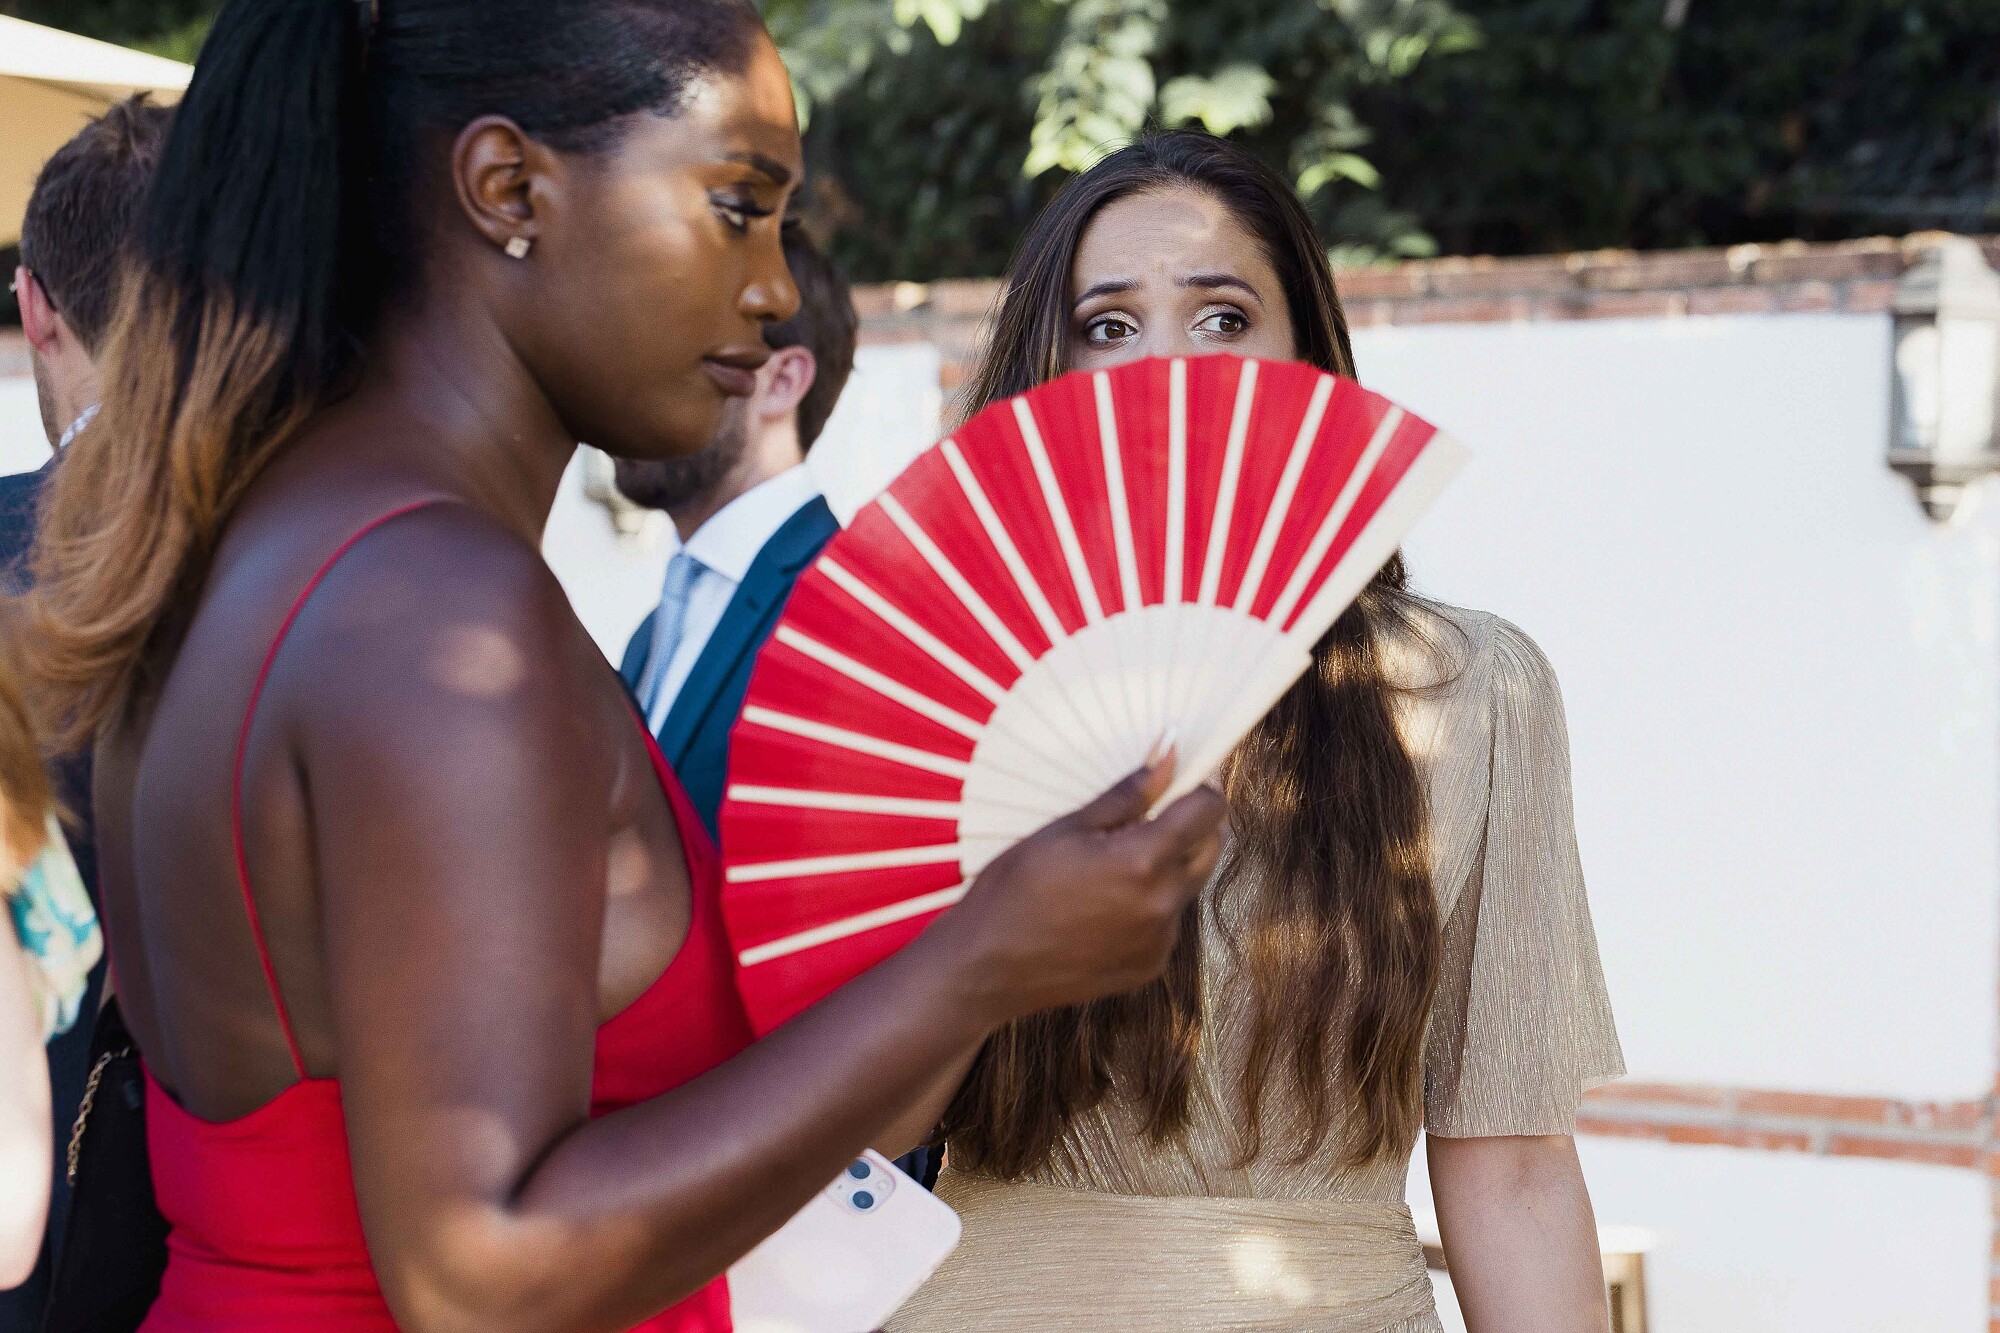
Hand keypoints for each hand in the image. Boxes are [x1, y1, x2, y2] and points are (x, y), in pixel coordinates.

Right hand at [939, 750, 1226, 1022]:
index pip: (1210, 811)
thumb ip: (1128, 794)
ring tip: (1113, 865)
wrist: (986, 967)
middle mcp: (1164, 905)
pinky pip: (1167, 922)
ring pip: (1188, 885)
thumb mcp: (1067, 828)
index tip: (1182, 779)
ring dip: (1170, 865)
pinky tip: (1106, 903)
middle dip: (1192, 824)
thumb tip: (1168, 755)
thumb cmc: (1015, 890)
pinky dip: (1151, 904)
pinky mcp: (1149, 966)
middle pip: (1211, 848)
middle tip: (1149, 815)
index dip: (1199, 788)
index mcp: (1145, 861)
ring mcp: (1160, 941)